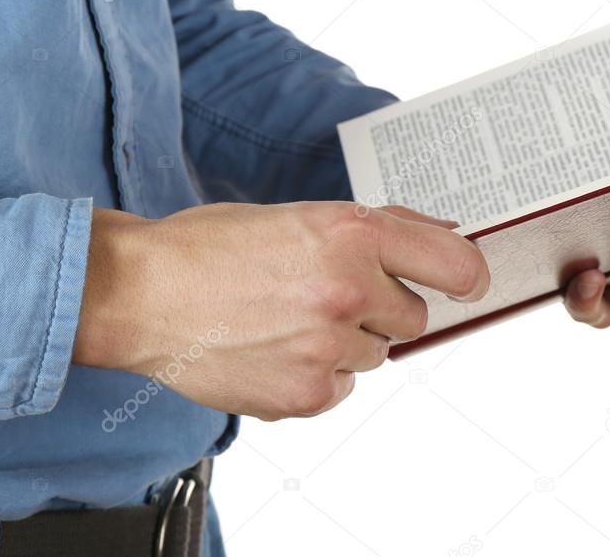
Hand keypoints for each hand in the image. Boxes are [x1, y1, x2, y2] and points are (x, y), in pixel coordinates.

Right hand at [74, 202, 488, 419]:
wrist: (141, 293)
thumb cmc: (210, 248)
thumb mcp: (300, 215)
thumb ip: (381, 228)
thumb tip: (446, 238)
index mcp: (351, 233)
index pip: (455, 265)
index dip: (468, 278)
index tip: (466, 285)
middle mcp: (348, 288)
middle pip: (414, 318)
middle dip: (382, 310)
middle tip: (328, 296)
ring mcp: (328, 346)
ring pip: (374, 356)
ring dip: (344, 343)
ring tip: (286, 321)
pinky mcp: (306, 393)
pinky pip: (341, 389)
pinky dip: (316, 376)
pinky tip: (274, 350)